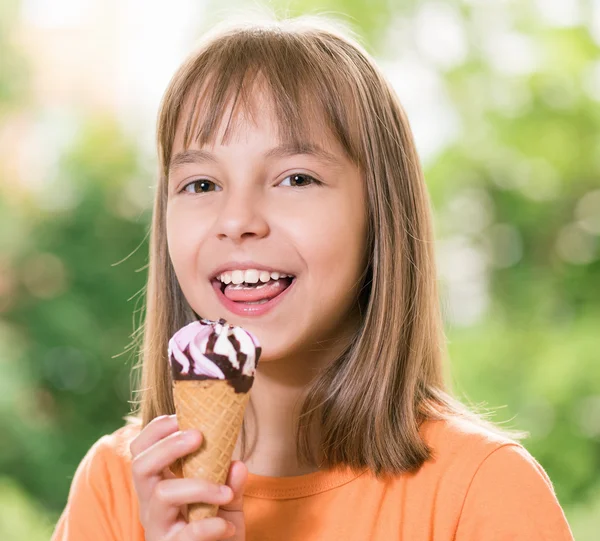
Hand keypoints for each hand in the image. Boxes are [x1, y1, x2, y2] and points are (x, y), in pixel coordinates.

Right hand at [130, 414, 246, 539]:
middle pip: (140, 466)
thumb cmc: (216, 527)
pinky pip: (185, 535)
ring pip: (162, 494)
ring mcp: (158, 527)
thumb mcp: (226, 500)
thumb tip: (237, 464)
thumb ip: (231, 481)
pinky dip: (209, 527)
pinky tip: (227, 526)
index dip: (155, 430)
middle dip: (169, 446)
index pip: (141, 450)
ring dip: (198, 486)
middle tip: (199, 436)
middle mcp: (151, 504)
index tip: (180, 416)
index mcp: (160, 484)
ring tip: (226, 492)